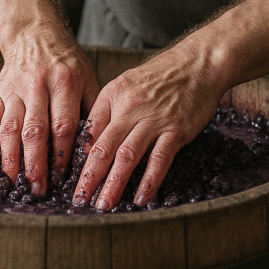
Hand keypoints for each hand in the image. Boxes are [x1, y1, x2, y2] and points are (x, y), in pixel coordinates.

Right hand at [0, 23, 99, 194]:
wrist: (36, 35)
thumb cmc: (68, 64)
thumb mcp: (88, 78)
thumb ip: (93, 110)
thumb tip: (96, 147)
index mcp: (65, 82)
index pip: (64, 123)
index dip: (62, 152)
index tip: (62, 176)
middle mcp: (37, 85)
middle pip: (35, 129)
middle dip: (35, 162)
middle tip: (37, 188)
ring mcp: (13, 89)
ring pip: (9, 128)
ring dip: (10, 159)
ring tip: (13, 184)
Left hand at [71, 41, 224, 209]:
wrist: (198, 63)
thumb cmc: (161, 76)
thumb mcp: (125, 84)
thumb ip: (107, 111)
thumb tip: (89, 144)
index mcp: (112, 96)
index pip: (88, 132)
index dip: (76, 158)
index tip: (70, 179)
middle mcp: (129, 108)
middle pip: (103, 148)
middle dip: (88, 178)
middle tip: (79, 200)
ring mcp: (153, 120)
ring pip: (127, 157)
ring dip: (113, 184)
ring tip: (104, 205)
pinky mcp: (176, 129)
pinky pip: (159, 159)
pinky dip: (149, 181)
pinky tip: (141, 198)